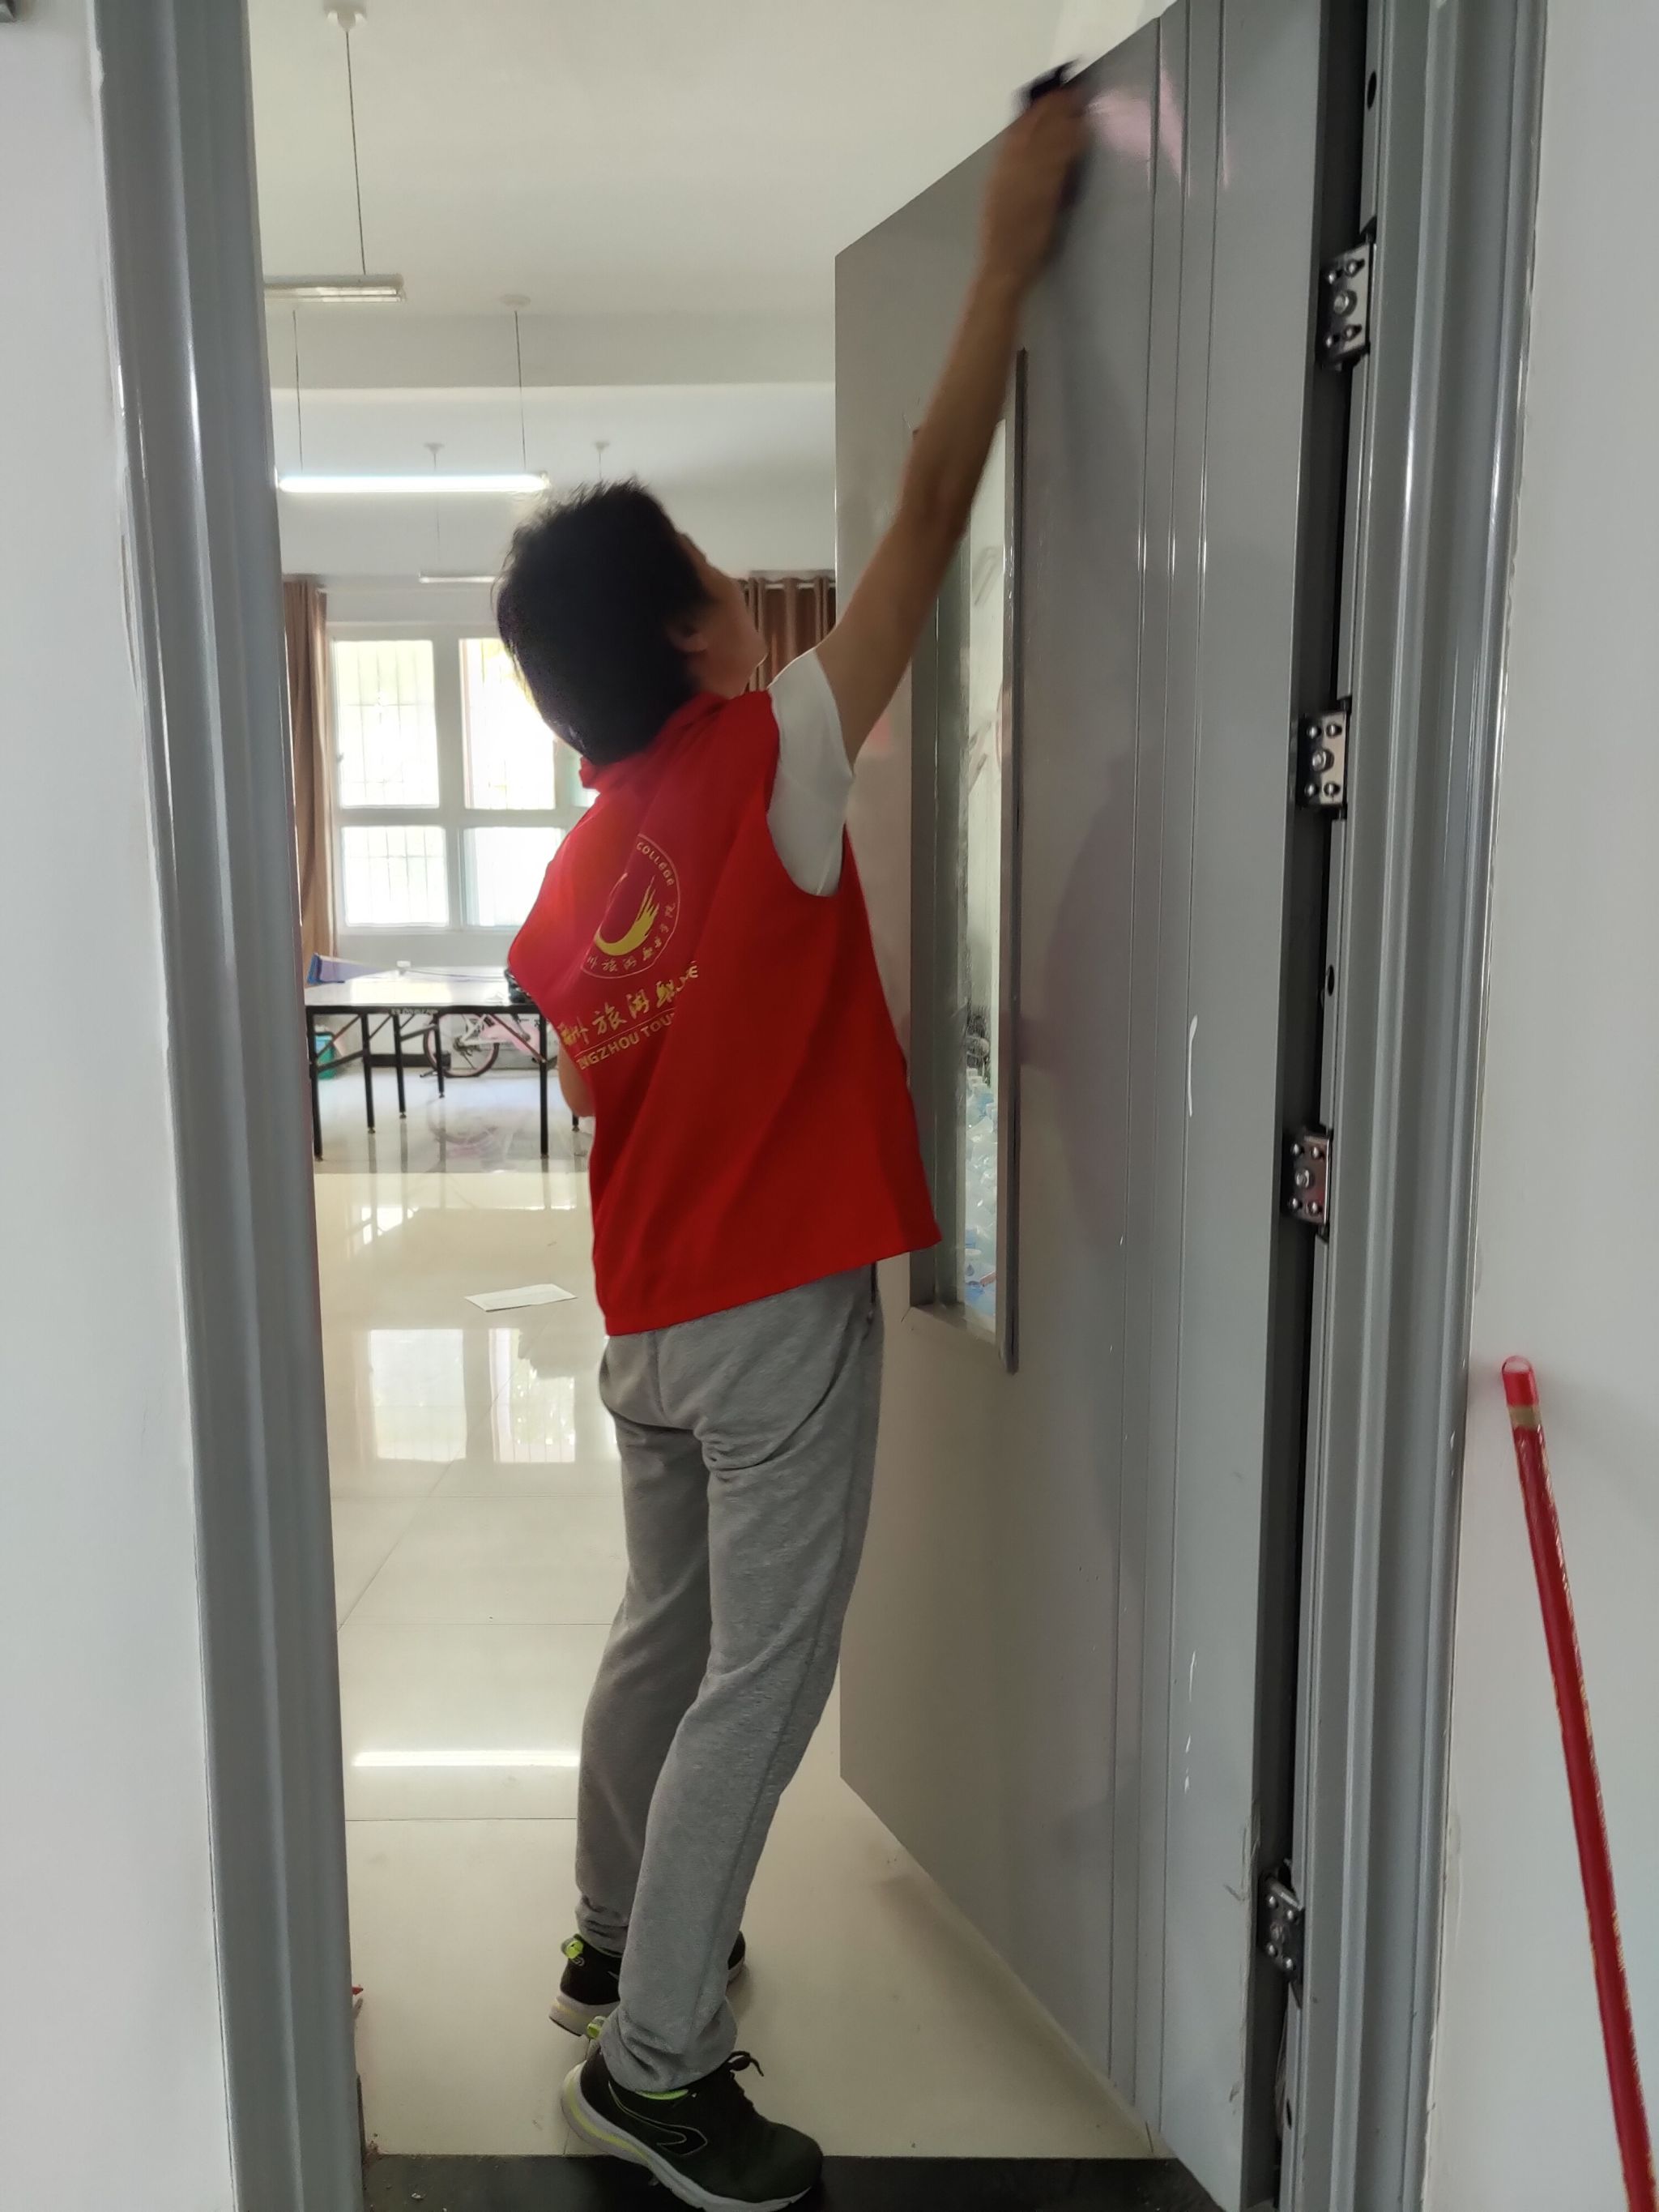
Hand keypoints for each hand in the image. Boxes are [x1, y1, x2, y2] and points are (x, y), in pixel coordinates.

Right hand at [978, 89, 1086, 286]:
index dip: (1032, 112)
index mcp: (999, 173)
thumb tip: (1027, 156)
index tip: (1046, 94)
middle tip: (1067, 86)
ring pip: (1045, 141)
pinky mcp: (1041, 195)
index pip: (1015, 133)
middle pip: (1031, 130)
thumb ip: (1012, 179)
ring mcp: (1025, 182)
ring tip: (1078, 98)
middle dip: (1049, 107)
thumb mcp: (1001, 202)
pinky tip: (1082, 130)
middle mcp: (1010, 171)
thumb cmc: (1005, 244)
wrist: (1003, 268)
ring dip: (1062, 117)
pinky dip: (1070, 143)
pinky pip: (1057, 162)